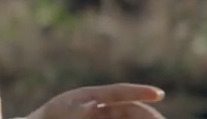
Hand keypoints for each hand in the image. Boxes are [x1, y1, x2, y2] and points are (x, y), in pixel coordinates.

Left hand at [25, 83, 165, 118]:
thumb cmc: (46, 118)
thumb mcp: (58, 112)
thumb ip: (76, 109)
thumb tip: (95, 105)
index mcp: (92, 96)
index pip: (121, 92)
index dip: (140, 91)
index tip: (159, 93)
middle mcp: (101, 107)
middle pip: (130, 109)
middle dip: (148, 114)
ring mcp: (102, 118)